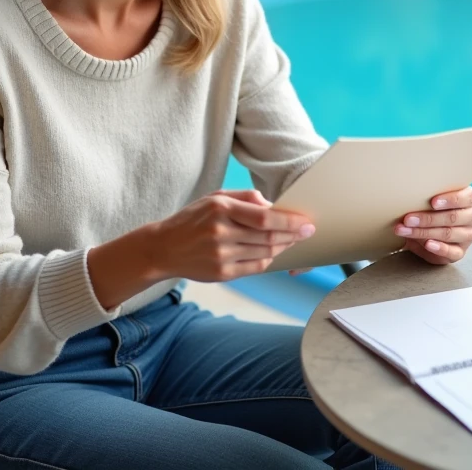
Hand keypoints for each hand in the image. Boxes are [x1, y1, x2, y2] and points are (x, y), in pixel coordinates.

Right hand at [150, 190, 314, 281]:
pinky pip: (255, 268)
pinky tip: (274, 253)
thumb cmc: (193, 219)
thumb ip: (246, 197)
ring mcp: (221, 255)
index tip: (307, 222)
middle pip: (268, 237)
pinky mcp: (221, 273)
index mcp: (220, 208)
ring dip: (283, 247)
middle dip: (293, 235)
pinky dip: (269, 260)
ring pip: (264, 253)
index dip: (289, 221)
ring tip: (293, 241)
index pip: (264, 217)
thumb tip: (274, 205)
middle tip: (308, 232)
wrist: (163, 248)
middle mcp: (221, 232)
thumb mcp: (215, 198)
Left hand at [394, 187, 471, 264]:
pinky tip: (427, 244)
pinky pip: (452, 252)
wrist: (429, 227)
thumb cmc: (431, 206)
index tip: (432, 202)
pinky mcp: (460, 251)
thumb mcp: (431, 198)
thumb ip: (428, 197)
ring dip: (424, 232)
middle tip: (408, 219)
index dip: (451, 199)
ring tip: (406, 231)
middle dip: (428, 219)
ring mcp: (468, 235)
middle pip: (453, 217)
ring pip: (449, 234)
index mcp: (470, 198)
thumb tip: (408, 200)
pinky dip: (439, 248)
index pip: (468, 197)